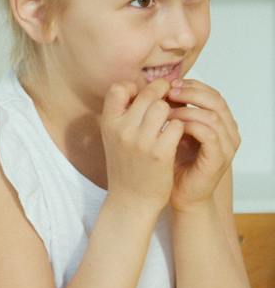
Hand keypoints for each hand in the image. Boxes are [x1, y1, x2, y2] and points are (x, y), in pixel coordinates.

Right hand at [100, 80, 183, 215]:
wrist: (131, 200)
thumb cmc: (126, 166)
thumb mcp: (115, 138)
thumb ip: (124, 115)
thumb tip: (144, 89)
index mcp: (108, 123)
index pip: (118, 88)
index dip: (134, 87)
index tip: (144, 95)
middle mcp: (122, 130)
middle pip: (147, 94)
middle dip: (161, 94)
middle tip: (169, 98)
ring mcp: (141, 141)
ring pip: (163, 107)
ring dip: (171, 111)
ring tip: (172, 119)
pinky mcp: (160, 153)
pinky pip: (176, 125)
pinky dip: (179, 127)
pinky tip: (177, 136)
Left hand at [166, 80, 239, 210]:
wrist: (181, 195)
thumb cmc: (176, 164)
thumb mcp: (175, 131)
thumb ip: (176, 112)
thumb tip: (160, 87)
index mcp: (221, 122)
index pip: (211, 93)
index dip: (191, 86)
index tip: (169, 84)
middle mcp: (229, 131)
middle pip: (215, 99)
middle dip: (190, 92)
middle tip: (168, 92)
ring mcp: (227, 145)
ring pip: (212, 115)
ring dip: (186, 109)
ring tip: (165, 111)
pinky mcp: (220, 158)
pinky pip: (208, 134)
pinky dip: (190, 125)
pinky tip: (172, 126)